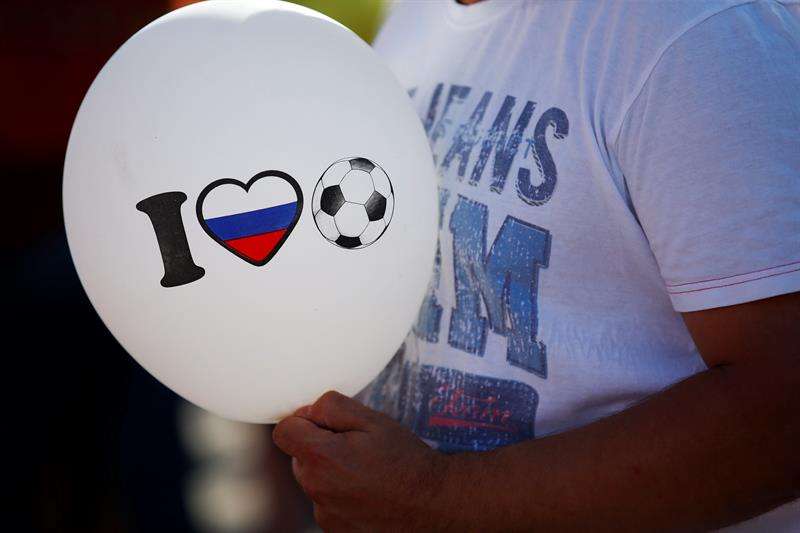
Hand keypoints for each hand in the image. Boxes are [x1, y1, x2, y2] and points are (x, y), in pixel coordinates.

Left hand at [272, 391, 452, 531]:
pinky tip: (370, 491)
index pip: (284, 432)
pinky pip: (328, 503)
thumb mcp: (373, 420)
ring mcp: (324, 513)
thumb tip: (309, 410)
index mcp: (321, 457)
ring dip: (332, 472)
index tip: (326, 423)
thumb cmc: (405, 459)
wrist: (435, 504)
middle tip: (358, 446)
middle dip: (320, 446)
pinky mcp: (335, 529)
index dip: (303, 421)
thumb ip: (332, 407)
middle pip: (300, 457)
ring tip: (368, 471)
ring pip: (315, 481)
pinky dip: (342, 495)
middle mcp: (316, 489)